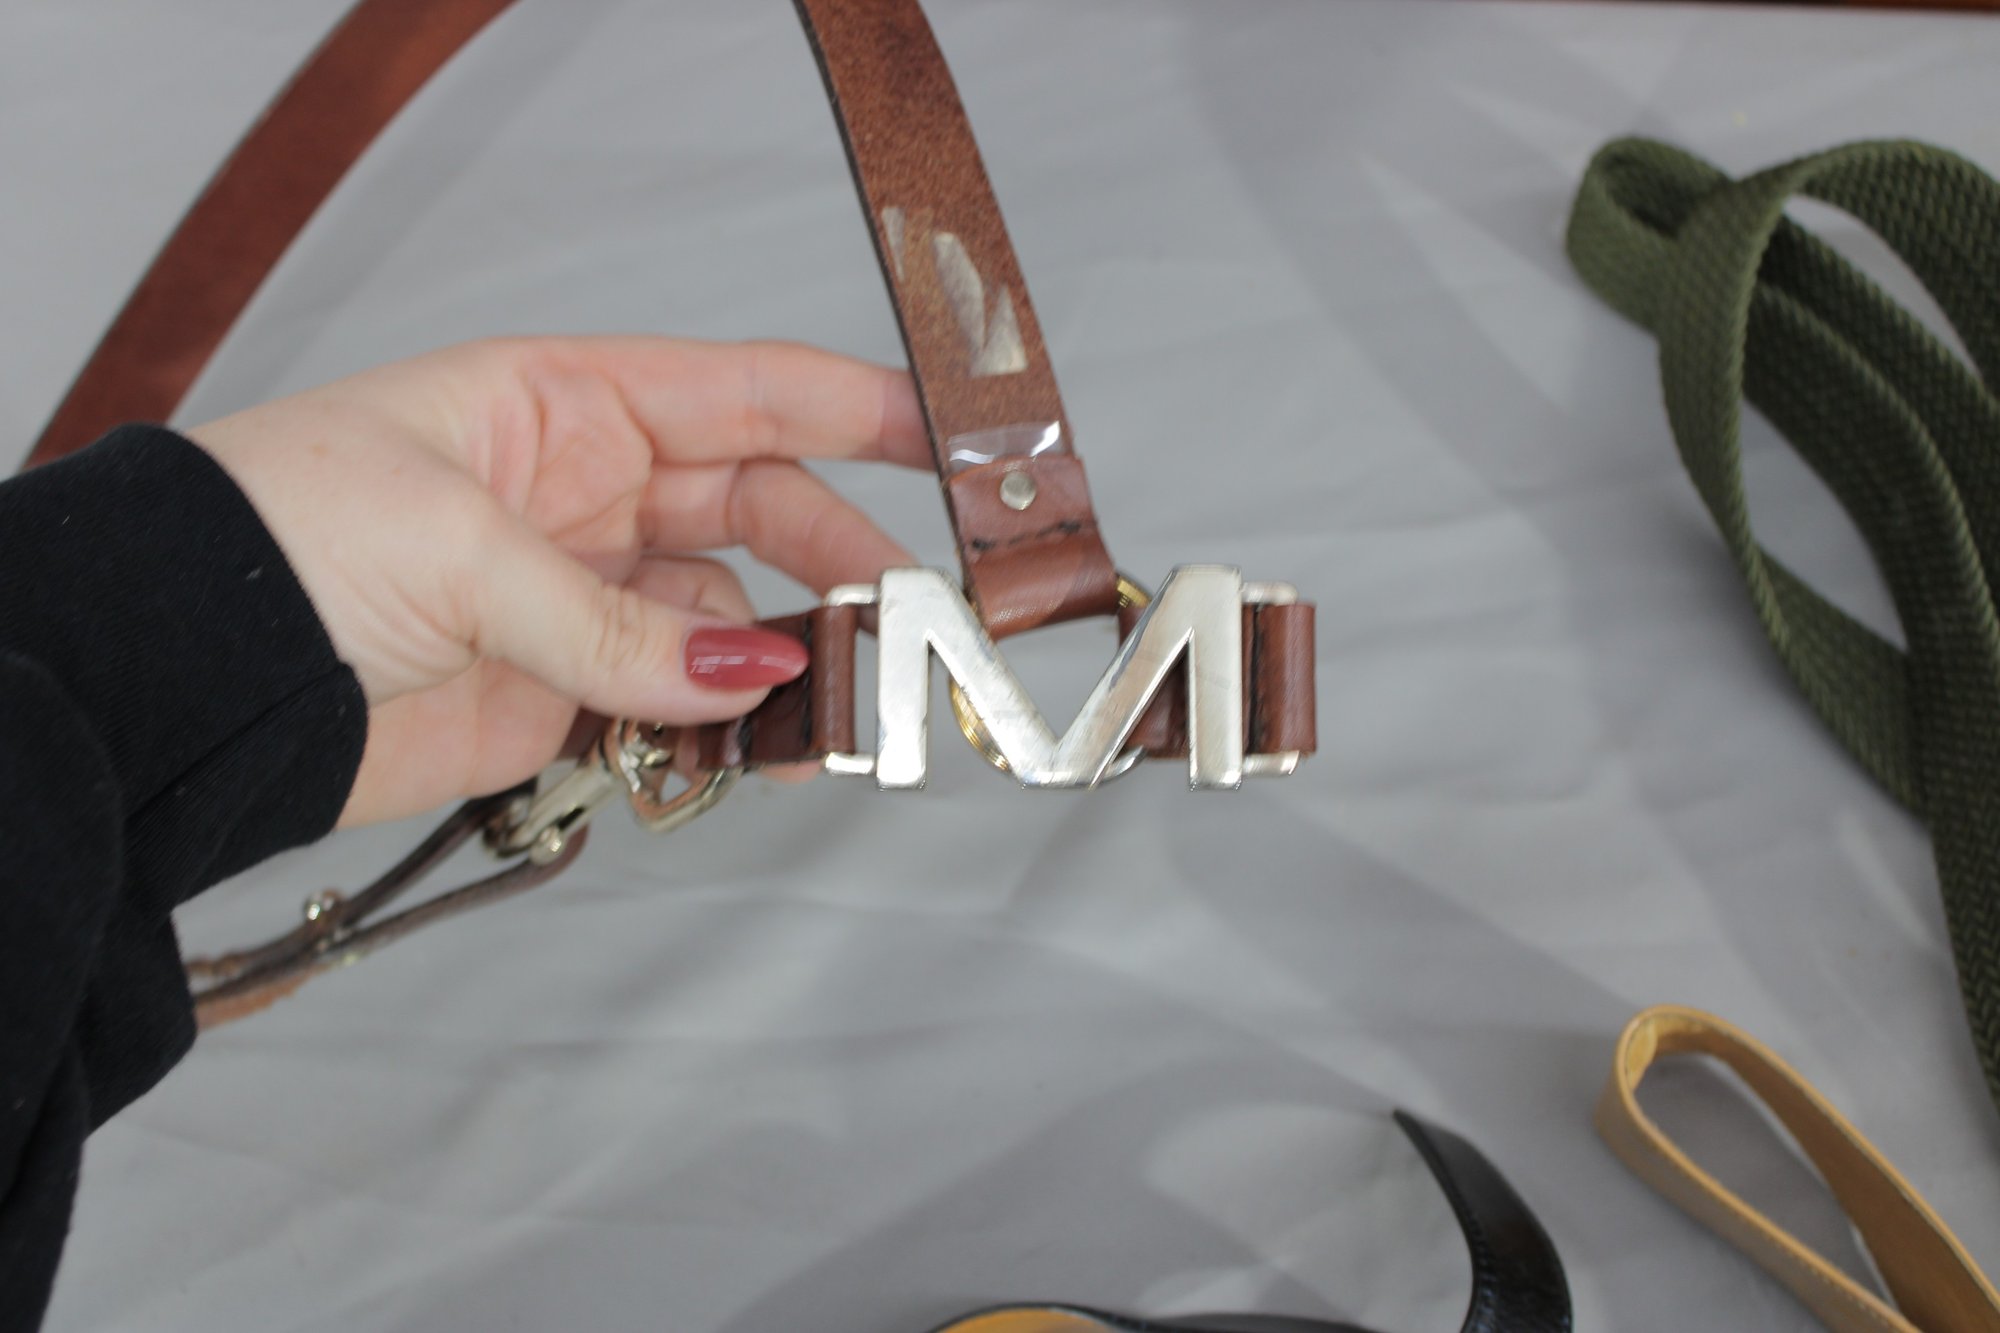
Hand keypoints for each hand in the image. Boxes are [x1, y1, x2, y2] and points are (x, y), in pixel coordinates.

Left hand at [189, 337, 927, 826]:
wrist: (183, 681)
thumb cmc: (281, 540)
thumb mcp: (460, 547)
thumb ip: (614, 621)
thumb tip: (744, 677)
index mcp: (563, 405)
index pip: (741, 394)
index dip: (853, 409)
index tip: (947, 439)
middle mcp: (583, 496)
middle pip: (756, 516)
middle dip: (837, 558)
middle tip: (906, 613)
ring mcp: (576, 600)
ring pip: (724, 626)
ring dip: (786, 663)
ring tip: (839, 703)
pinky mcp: (557, 699)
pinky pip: (673, 709)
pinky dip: (723, 733)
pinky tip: (756, 747)